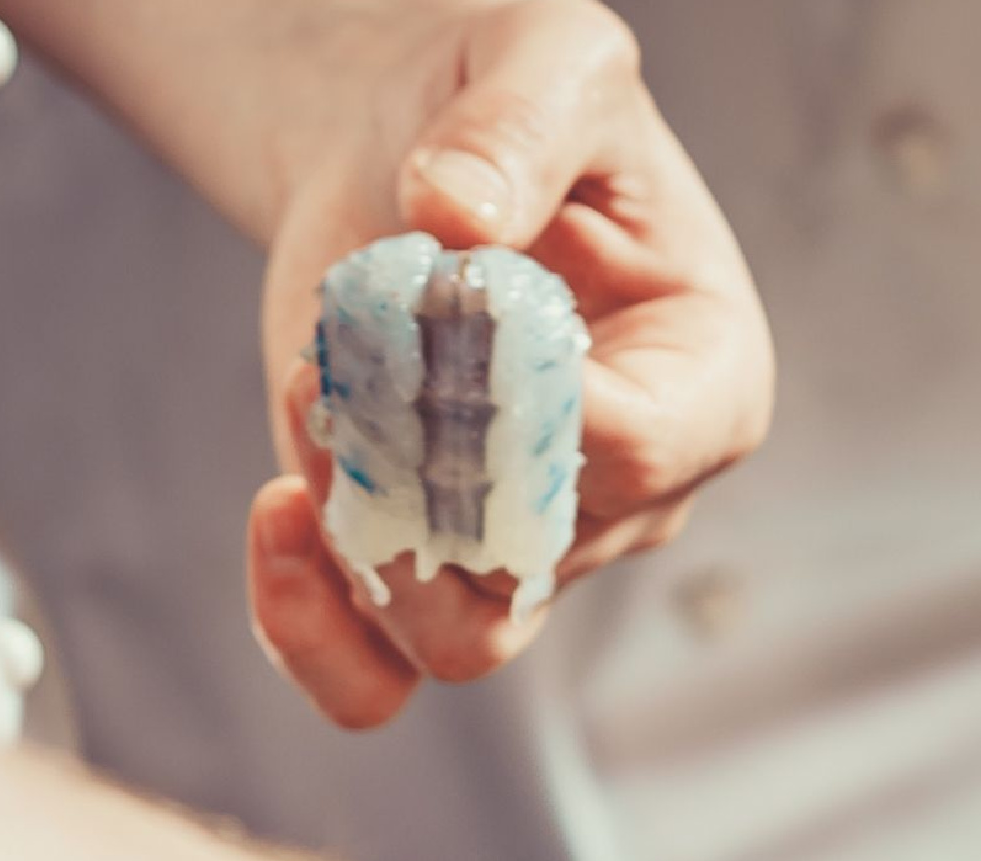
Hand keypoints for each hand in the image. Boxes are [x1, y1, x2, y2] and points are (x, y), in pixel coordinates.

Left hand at [243, 0, 770, 727]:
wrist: (411, 142)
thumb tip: (454, 216)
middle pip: (536, 559)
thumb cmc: (511, 97)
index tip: (433, 292)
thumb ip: (518, 126)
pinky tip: (274, 517)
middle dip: (417, 463)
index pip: (632, 451)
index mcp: (706, 384)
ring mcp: (525, 551)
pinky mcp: (418, 567)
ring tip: (312, 393)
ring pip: (456, 638)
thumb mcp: (545, 55)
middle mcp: (630, 497)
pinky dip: (311, 634)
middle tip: (344, 341)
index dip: (514, 398)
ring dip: (357, 538)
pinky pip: (375, 680)